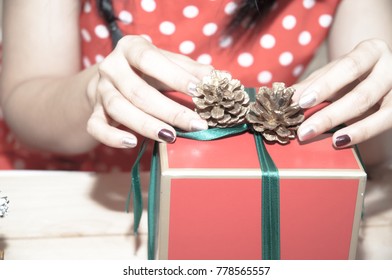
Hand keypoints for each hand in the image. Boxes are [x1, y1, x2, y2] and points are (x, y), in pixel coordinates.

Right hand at [85, 35, 211, 147]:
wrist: (111, 79)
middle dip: (170, 110)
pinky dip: (112, 138)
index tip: (200, 91)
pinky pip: (96, 127)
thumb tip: (221, 79)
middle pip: (138, 91)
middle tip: (196, 124)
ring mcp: (100, 91)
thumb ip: (191, 70)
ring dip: (147, 125)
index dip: (175, 76)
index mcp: (130, 48)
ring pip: (119, 109)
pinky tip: (132, 143)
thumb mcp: (168, 63)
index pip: (150, 60)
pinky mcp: (93, 112)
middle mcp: (111, 67)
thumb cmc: (146, 70)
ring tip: (171, 136)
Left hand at [293, 39, 391, 147]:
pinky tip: (344, 141)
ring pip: (383, 112)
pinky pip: (388, 123)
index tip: (302, 102)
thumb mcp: (332, 74)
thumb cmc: (352, 74)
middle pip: (363, 94)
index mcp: (371, 51)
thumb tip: (287, 98)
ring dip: (354, 129)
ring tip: (332, 141)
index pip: (348, 66)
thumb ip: (311, 84)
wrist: (381, 73)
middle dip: (331, 115)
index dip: (325, 86)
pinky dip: (364, 133)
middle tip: (304, 132)